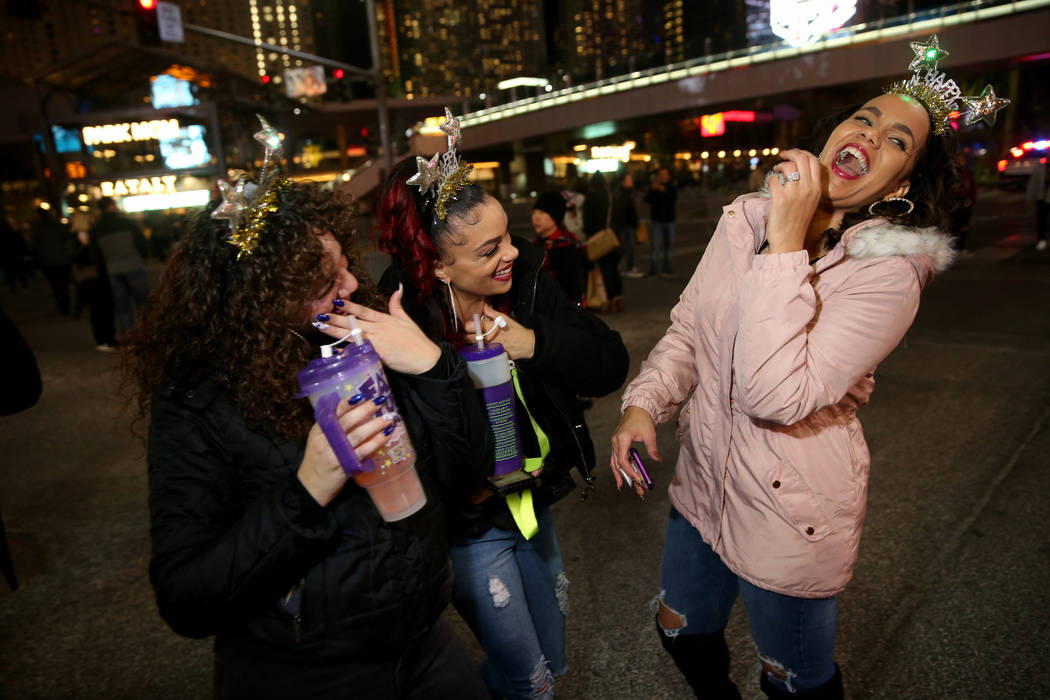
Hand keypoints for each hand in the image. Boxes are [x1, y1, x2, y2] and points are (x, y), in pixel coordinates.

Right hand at [298, 395, 393, 505]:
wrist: (311, 486)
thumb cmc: (319, 460)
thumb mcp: (320, 440)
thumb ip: (333, 427)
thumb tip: (357, 410)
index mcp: (319, 430)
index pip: (333, 412)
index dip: (347, 403)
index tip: (362, 395)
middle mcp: (325, 439)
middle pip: (347, 421)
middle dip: (365, 409)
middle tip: (380, 401)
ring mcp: (335, 452)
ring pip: (358, 435)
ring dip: (375, 425)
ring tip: (388, 419)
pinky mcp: (345, 465)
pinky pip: (363, 451)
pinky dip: (376, 442)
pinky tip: (385, 436)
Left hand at [322, 285, 441, 374]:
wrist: (425, 359)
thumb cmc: (417, 341)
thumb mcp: (407, 319)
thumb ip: (397, 305)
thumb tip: (397, 289)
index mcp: (385, 319)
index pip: (363, 310)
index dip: (349, 306)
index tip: (335, 301)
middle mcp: (379, 329)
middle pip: (354, 322)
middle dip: (336, 318)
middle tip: (320, 315)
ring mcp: (378, 342)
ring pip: (353, 335)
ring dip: (336, 331)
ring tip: (321, 327)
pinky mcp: (379, 355)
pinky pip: (360, 352)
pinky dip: (347, 351)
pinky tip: (334, 350)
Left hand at [463, 304, 535, 360]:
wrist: (526, 344)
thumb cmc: (516, 331)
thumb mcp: (505, 318)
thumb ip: (492, 312)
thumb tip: (484, 306)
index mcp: (488, 327)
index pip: (468, 326)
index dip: (467, 325)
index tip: (469, 325)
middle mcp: (486, 338)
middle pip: (467, 338)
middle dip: (467, 335)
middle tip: (471, 333)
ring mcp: (488, 348)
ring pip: (472, 346)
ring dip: (472, 343)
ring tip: (477, 340)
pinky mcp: (491, 355)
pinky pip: (480, 353)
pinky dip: (479, 350)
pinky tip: (483, 348)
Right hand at [610, 406, 660, 498]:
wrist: (637, 409)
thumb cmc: (642, 419)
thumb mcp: (650, 434)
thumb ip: (653, 448)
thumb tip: (657, 459)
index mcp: (622, 439)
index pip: (622, 460)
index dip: (630, 471)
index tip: (638, 479)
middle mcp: (615, 442)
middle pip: (617, 464)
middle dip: (625, 477)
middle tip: (635, 487)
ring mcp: (615, 443)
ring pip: (614, 462)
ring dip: (619, 474)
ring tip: (622, 486)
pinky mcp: (617, 444)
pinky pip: (616, 458)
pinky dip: (619, 468)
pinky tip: (622, 476)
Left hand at [765, 149, 823, 253]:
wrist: (789, 242)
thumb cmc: (797, 222)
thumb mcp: (810, 202)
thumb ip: (808, 186)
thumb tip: (798, 168)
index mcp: (817, 189)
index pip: (814, 161)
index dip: (802, 153)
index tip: (793, 154)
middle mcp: (809, 189)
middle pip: (802, 158)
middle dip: (791, 153)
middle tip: (782, 156)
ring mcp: (795, 194)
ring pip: (788, 167)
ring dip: (780, 166)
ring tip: (776, 171)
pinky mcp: (780, 199)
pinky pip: (774, 180)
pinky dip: (771, 179)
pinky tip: (772, 185)